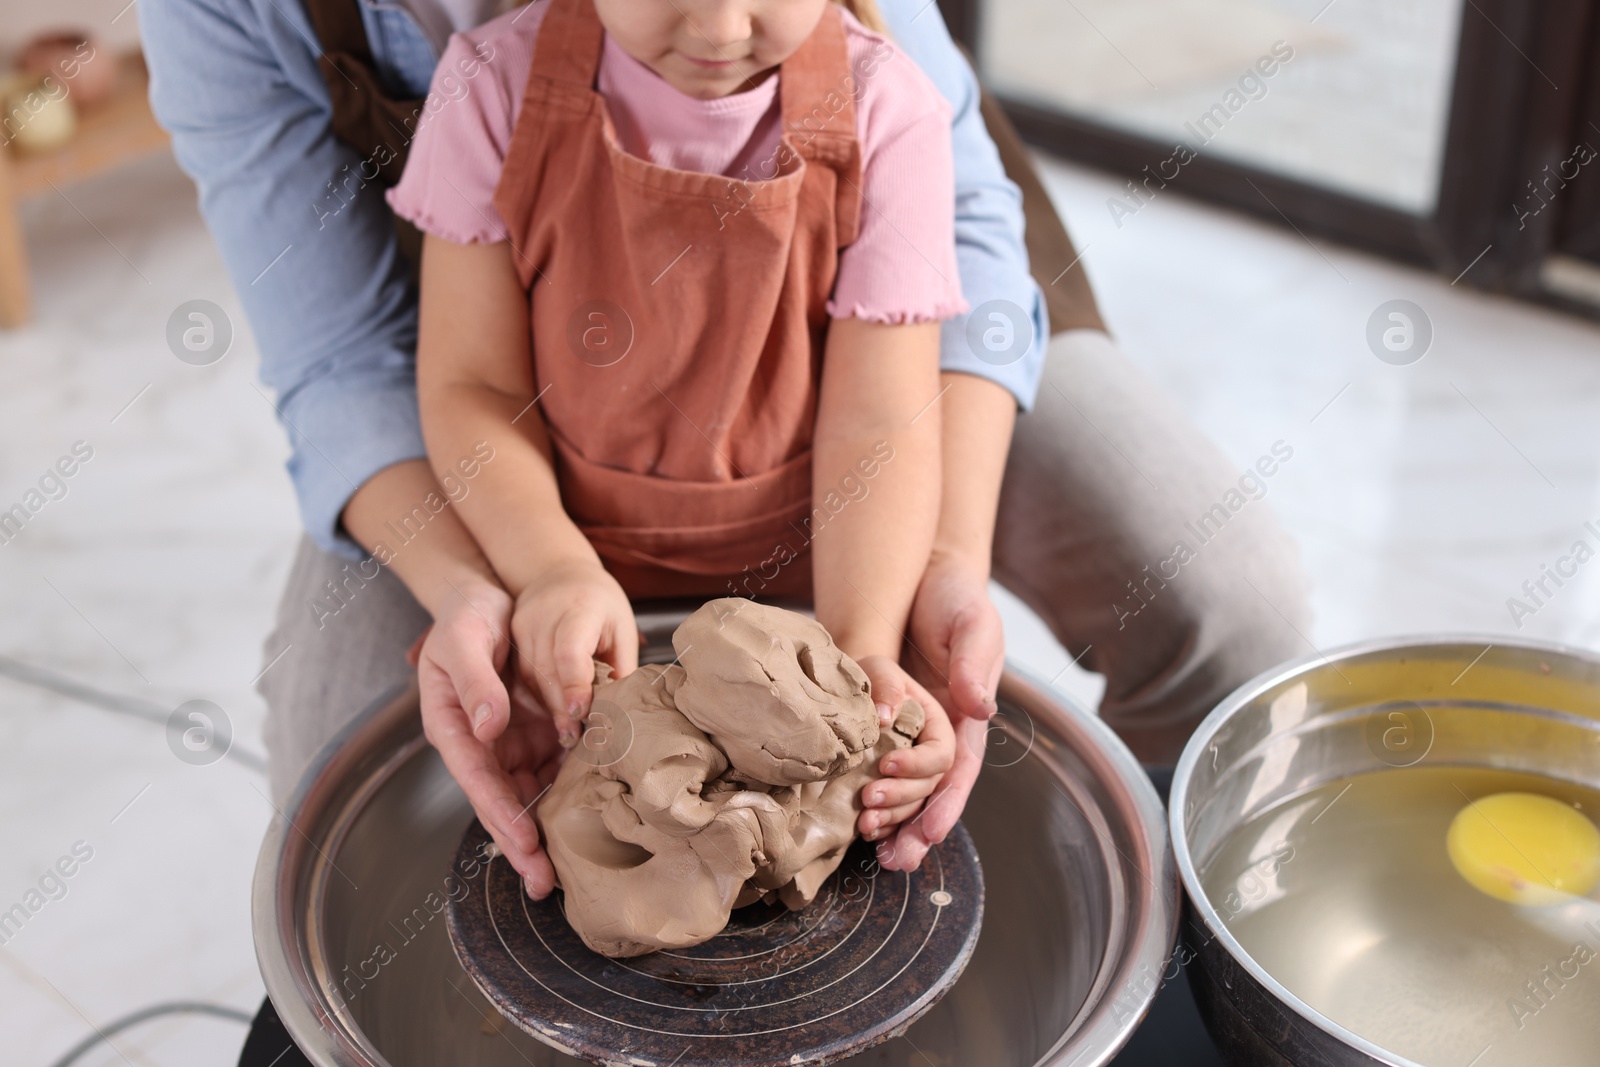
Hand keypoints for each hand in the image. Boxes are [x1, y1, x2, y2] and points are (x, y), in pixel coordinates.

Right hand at [414, 583, 564, 897]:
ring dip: (548, 829)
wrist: (490, 598)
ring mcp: (512, 741)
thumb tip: (488, 725)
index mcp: (453, 728)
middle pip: (503, 802)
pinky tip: (594, 814)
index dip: (499, 816)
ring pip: (530, 793)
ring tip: (572, 865)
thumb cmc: (466, 617)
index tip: (522, 845)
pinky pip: (555, 766)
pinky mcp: (538, 731)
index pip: (477, 781)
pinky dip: (571, 790)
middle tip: (544, 882)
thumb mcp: (462, 641)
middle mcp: (482, 743)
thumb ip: (474, 683)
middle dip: (522, 845)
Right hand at [509, 556, 637, 744]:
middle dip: (562, 708)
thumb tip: (621, 710)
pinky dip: (540, 695)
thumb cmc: (601, 603)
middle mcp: (545, 614)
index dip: (575, 685)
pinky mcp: (512, 635)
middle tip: (577, 738)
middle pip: (548, 670)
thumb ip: (620, 667)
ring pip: (533, 677)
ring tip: (569, 734)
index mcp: (580, 608)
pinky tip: (556, 712)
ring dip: (551, 707)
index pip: (570, 651)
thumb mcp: (622, 628)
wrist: (561, 573)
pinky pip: (524, 674)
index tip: (581, 712)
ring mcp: (523, 624)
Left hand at [877, 552, 1005, 869]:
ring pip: (903, 785)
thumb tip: (980, 707)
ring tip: (870, 847)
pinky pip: (873, 759)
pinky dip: (864, 788)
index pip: (960, 771)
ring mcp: (912, 726)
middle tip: (894, 856)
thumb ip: (975, 665)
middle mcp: (942, 729)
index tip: (930, 832)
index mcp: (967, 716)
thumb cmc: (955, 598)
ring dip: (890, 819)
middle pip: (931, 791)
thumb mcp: (974, 625)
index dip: (946, 804)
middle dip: (915, 827)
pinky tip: (848, 814)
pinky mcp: (883, 718)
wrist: (924, 574)